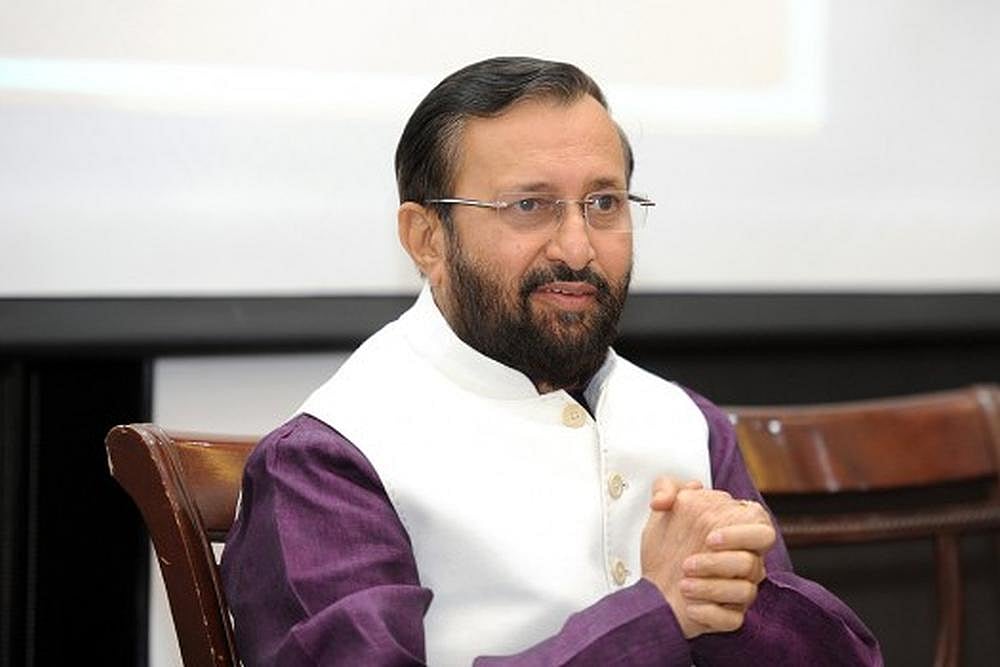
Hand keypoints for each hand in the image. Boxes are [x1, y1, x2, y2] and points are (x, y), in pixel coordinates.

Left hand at [640, 480, 775, 637]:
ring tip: (682, 583)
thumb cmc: (667, 546)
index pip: (761, 527)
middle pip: (755, 563)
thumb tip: (664, 498)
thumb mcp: (663, 512)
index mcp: (739, 532)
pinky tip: (690, 606)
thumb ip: (665, 488)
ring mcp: (741, 592)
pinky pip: (732, 619)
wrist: (653, 585)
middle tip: (689, 563)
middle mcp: (746, 563)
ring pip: (744, 592)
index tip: (709, 537)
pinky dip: (709, 612)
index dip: (741, 533)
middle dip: (723, 563)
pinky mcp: (731, 617)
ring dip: (710, 587)